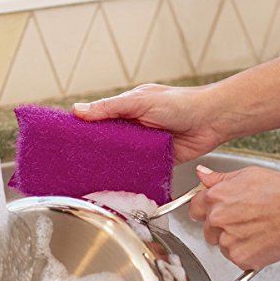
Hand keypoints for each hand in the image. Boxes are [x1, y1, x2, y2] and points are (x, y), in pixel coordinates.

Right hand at [73, 84, 222, 162]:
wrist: (213, 120)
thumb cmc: (181, 103)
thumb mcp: (141, 101)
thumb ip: (111, 107)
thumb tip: (79, 110)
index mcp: (128, 108)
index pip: (99, 117)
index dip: (83, 126)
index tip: (66, 136)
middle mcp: (135, 125)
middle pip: (108, 139)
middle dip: (94, 148)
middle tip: (76, 159)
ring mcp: (145, 143)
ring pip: (122, 155)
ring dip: (111, 161)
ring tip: (92, 172)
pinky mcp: (157, 159)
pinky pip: (139, 168)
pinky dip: (130, 172)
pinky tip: (118, 179)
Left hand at [189, 165, 279, 269]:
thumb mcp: (247, 174)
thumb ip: (219, 178)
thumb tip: (202, 173)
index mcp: (215, 197)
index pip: (195, 207)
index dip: (206, 210)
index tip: (216, 211)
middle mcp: (216, 219)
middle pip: (208, 229)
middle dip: (222, 227)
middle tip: (245, 221)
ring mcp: (226, 240)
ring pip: (222, 244)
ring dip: (234, 241)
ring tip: (257, 230)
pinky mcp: (239, 257)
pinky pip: (236, 258)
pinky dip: (247, 254)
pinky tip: (262, 241)